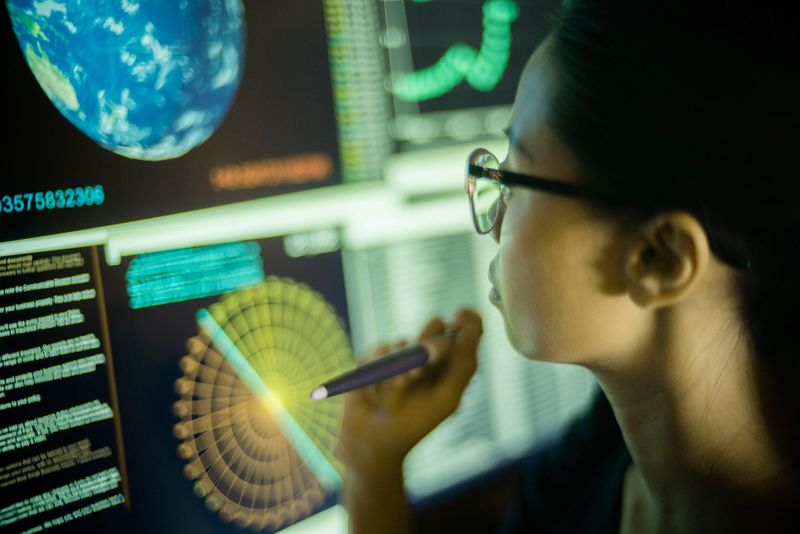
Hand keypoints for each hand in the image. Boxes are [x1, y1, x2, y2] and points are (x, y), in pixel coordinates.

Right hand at [339, 309, 481, 475]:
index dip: (467, 319)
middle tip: (430, 361)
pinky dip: (380, 366)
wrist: (374, 443)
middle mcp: (426, 355)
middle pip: (437, 327)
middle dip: (434, 344)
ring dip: (403, 364)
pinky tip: (378, 388)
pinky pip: (380, 349)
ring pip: (405, 341)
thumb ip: (463, 364)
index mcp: (450, 365)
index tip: (459, 317)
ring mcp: (399, 356)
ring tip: (401, 389)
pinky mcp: (374, 358)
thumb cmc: (415, 423)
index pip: (466, 329)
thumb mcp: (447, 398)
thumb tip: (471, 328)